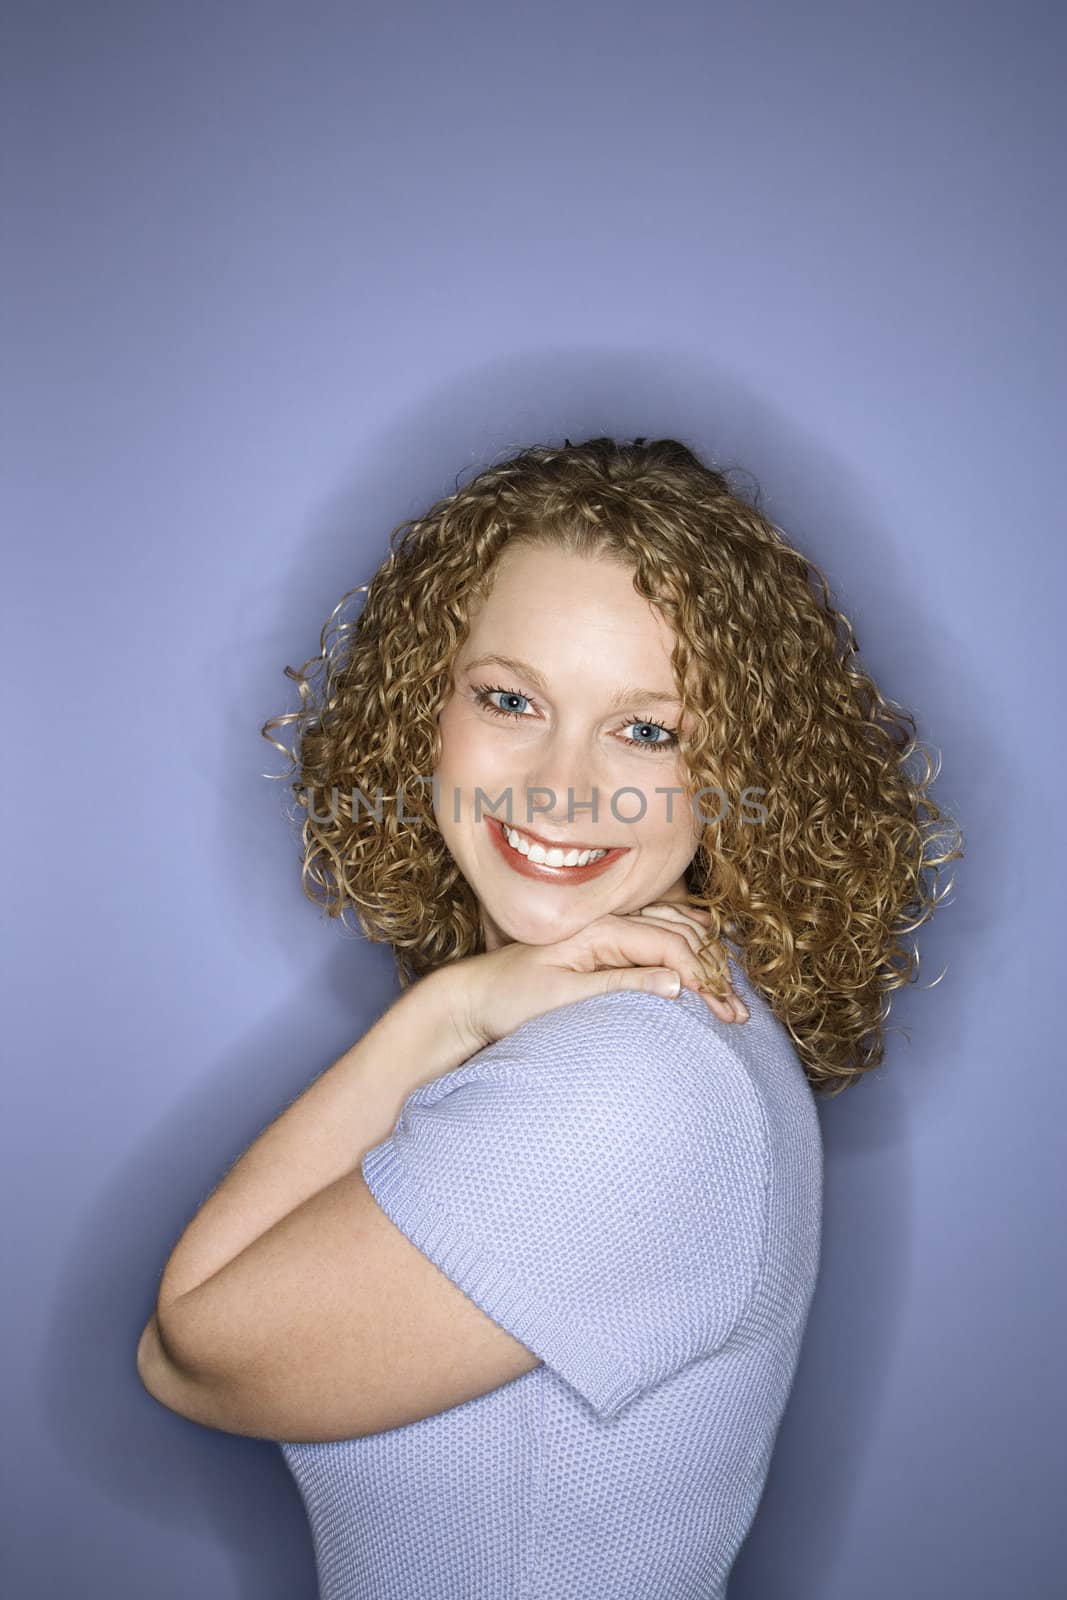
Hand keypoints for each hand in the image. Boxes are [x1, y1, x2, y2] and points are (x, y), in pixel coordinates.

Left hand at [445, 900, 747, 1051]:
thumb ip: (620, 985)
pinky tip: (706, 965)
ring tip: (729, 999)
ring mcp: (610, 930)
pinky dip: (691, 950)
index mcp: (601, 930)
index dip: (702, 977)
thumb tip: (677, 984)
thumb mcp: (563, 997)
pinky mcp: (608, 944)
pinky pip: (662, 935)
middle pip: (682, 934)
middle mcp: (610, 922)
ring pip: (677, 931)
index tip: (721, 1011)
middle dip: (715, 971)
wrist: (473, 997)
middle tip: (736, 1014)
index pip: (670, 946)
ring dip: (708, 961)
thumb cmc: (510, 998)